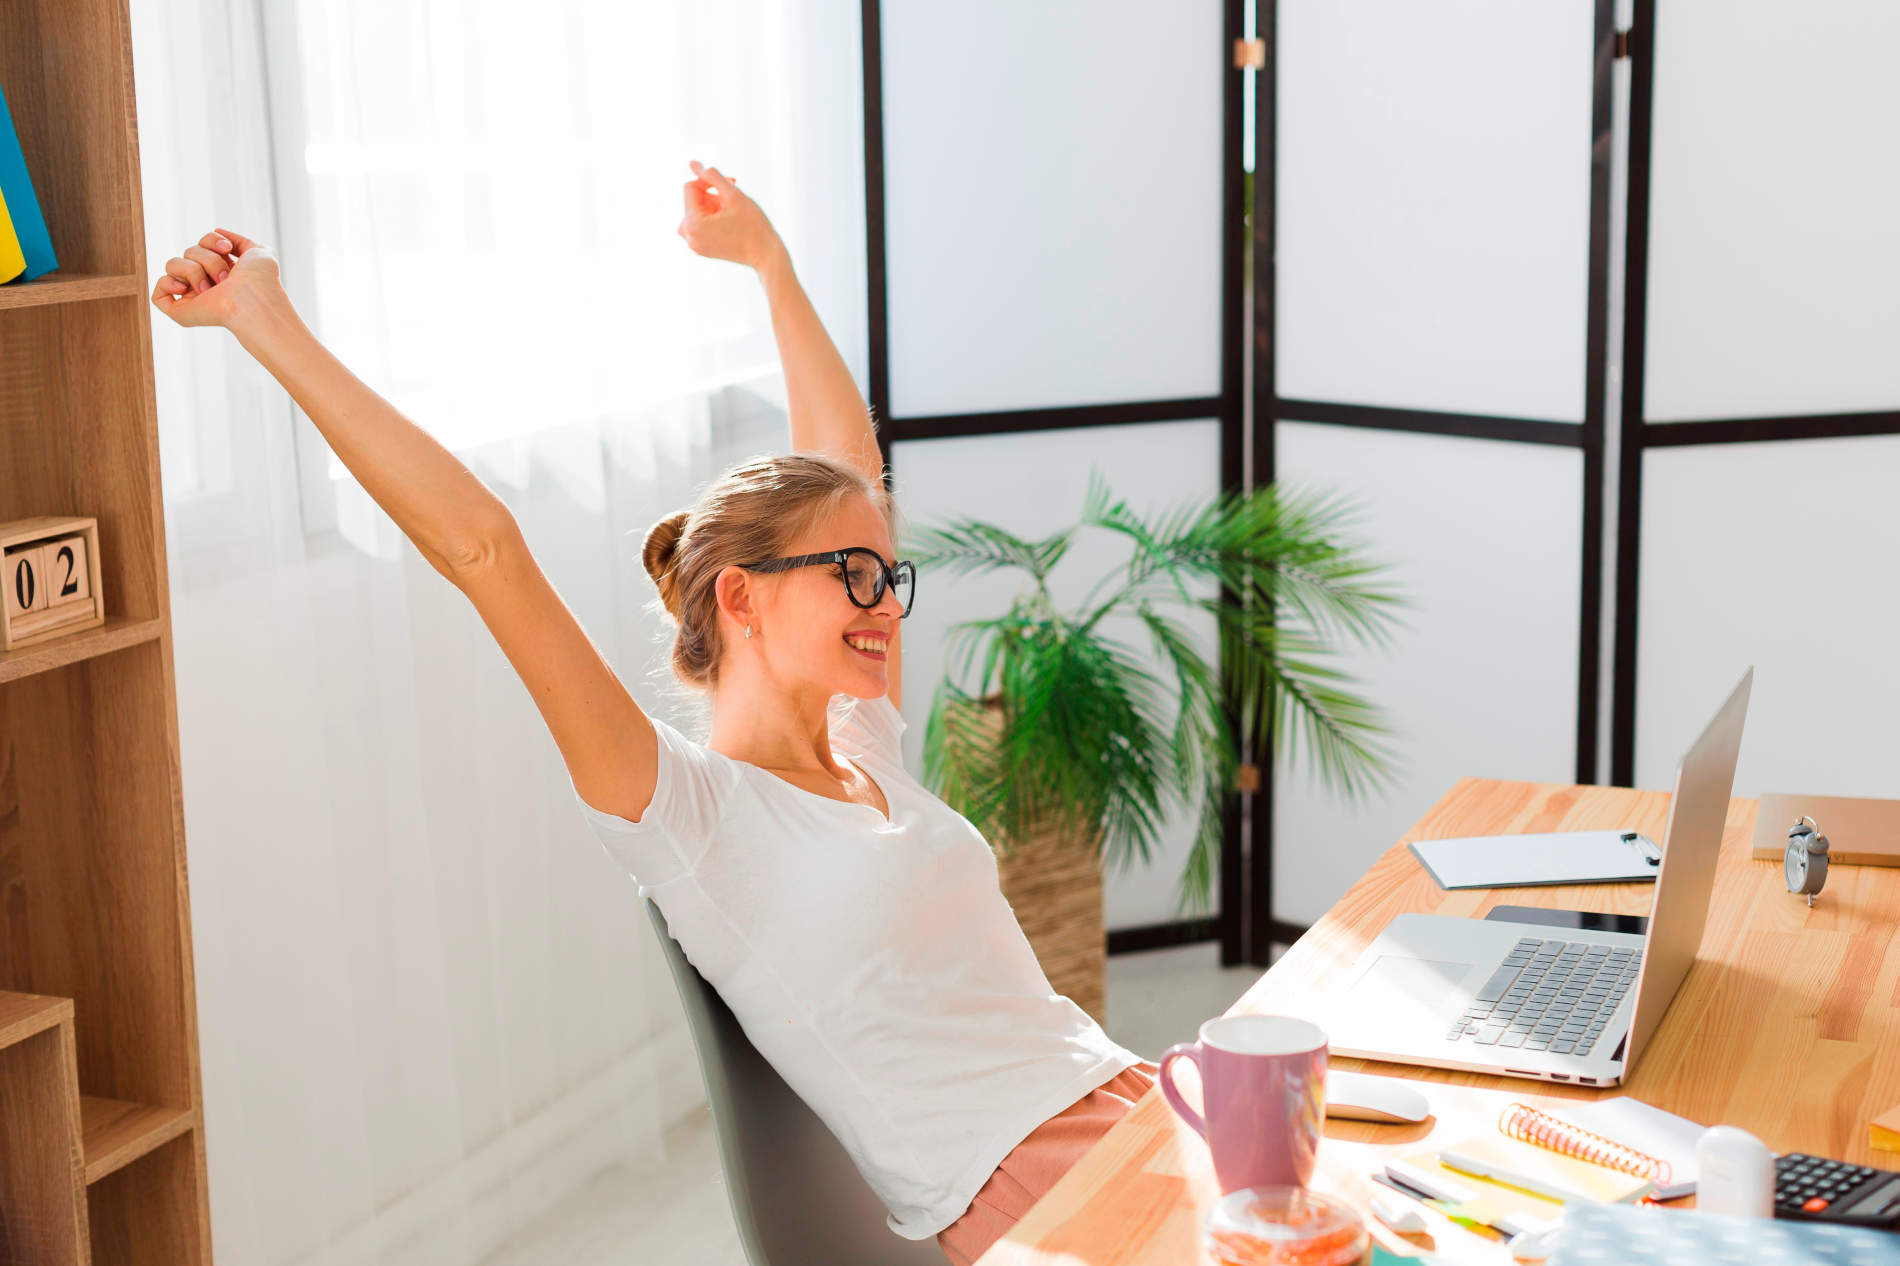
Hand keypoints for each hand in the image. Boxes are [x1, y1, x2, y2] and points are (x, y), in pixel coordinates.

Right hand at [150, 228, 282, 329]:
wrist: (254, 299)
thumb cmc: (261, 279)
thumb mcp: (258, 250)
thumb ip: (241, 240)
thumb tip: (219, 232)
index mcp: (221, 271)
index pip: (203, 243)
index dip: (212, 241)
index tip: (227, 249)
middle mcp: (206, 283)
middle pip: (189, 251)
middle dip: (208, 259)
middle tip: (226, 277)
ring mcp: (192, 297)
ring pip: (172, 264)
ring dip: (194, 270)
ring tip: (212, 288)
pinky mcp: (180, 311)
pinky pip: (158, 293)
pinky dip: (168, 284)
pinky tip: (185, 289)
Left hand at [677, 159, 781, 270]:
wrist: (766, 255)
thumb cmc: (753, 225)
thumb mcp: (733, 195)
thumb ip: (712, 176)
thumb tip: (692, 162)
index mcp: (693, 223)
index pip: (690, 187)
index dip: (709, 182)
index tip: (730, 185)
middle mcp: (689, 236)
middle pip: (692, 200)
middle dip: (711, 196)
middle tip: (734, 203)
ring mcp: (694, 245)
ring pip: (696, 211)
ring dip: (712, 206)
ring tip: (731, 214)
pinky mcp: (701, 249)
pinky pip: (698, 225)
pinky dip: (711, 219)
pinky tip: (728, 224)